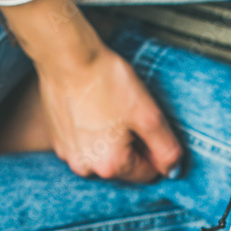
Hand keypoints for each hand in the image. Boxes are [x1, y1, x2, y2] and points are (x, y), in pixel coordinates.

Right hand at [33, 38, 181, 183]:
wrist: (66, 57)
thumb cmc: (105, 81)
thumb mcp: (148, 115)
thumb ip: (166, 148)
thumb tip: (172, 170)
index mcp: (110, 166)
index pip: (148, 174)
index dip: (155, 150)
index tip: (148, 125)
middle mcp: (86, 168)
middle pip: (124, 166)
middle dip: (132, 145)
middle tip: (128, 114)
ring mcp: (68, 154)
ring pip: (104, 155)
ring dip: (112, 139)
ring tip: (109, 109)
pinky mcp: (58, 140)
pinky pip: (84, 145)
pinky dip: (92, 133)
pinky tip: (94, 110)